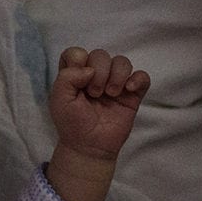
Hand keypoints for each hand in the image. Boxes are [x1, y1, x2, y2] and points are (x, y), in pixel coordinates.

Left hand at [49, 47, 149, 161]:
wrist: (88, 147)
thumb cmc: (72, 124)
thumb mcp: (59, 100)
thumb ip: (67, 77)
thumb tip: (89, 68)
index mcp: (75, 76)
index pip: (76, 53)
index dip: (78, 59)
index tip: (79, 78)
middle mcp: (95, 76)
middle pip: (101, 55)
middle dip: (99, 72)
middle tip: (94, 94)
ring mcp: (114, 84)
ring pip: (122, 62)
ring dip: (116, 75)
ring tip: (110, 94)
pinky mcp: (131, 95)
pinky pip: (142, 77)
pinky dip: (138, 78)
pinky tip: (128, 89)